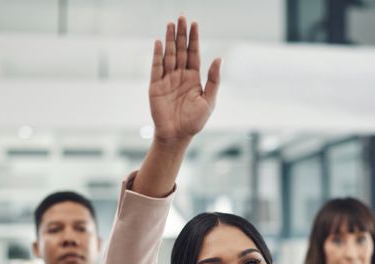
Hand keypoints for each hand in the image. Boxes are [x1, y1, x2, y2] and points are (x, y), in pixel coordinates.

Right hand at [149, 16, 220, 142]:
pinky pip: (156, 67)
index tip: (195, 24)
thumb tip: (219, 59)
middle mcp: (180, 76)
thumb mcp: (209, 100)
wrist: (177, 136)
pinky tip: (160, 42)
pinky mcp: (155, 86)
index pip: (193, 54)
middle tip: (181, 17)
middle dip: (181, 34)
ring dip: (170, 40)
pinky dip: (157, 55)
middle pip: (181, 50)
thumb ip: (213, 80)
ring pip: (169, 55)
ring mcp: (167, 80)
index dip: (194, 39)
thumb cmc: (195, 121)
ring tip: (171, 24)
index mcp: (193, 78)